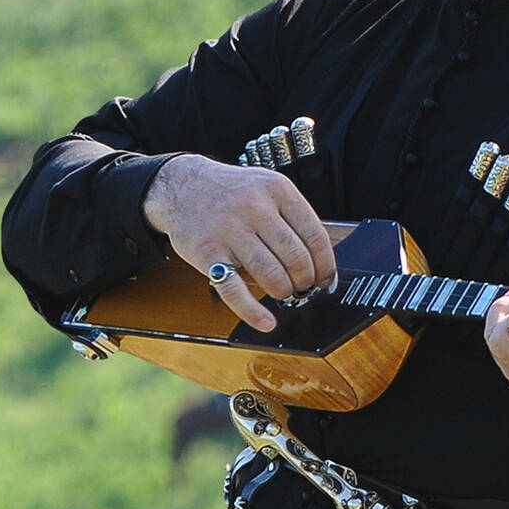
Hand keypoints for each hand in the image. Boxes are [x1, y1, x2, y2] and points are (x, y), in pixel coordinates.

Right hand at [142, 154, 336, 331]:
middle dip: (305, 281)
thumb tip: (318, 260)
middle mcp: (255, 208)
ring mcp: (230, 230)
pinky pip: (235, 290)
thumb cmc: (229, 192)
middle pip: (296, 258)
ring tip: (282, 292)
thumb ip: (291, 216)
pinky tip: (265, 321)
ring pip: (271, 275)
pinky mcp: (208, 252)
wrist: (182, 186)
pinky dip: (253, 312)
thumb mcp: (266, 187)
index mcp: (277, 190)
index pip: (315, 236)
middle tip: (302, 287)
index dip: (325, 264)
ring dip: (283, 292)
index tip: (325, 278)